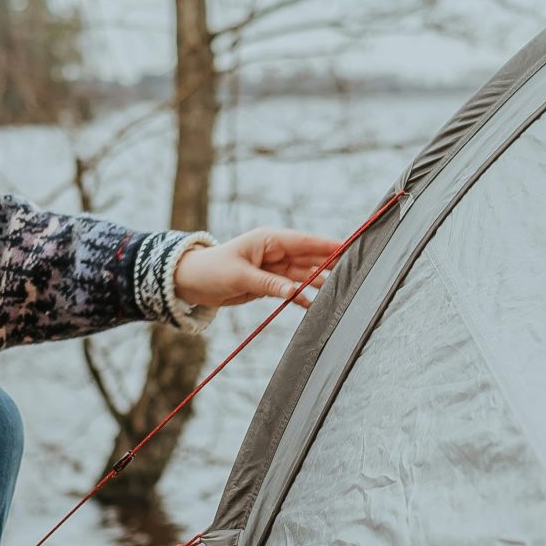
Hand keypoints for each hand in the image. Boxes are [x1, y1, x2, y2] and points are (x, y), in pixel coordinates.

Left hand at [172, 228, 339, 309]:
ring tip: (339, 291)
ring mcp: (274, 268)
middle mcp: (275, 252)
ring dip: (318, 282)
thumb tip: (295, 292)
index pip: (304, 242)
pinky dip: (302, 297)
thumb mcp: (240, 276)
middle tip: (353, 270)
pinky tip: (314, 305)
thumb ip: (269, 284)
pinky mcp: (270, 284)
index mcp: (269, 240)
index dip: (326, 246)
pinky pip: (292, 289)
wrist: (192, 283)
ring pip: (303, 274)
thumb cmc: (212, 271)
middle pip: (308, 258)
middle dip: (329, 264)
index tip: (348, 248)